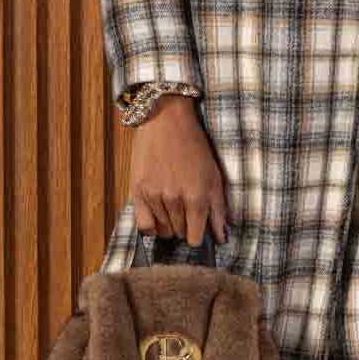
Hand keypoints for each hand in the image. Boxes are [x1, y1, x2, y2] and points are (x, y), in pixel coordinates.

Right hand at [128, 94, 228, 247]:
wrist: (166, 121)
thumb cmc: (194, 146)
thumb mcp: (214, 176)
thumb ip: (219, 209)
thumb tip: (221, 237)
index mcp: (197, 198)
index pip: (195, 238)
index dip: (198, 237)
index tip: (197, 229)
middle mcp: (176, 201)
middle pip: (179, 234)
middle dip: (184, 227)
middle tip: (185, 210)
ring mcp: (155, 197)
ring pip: (162, 230)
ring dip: (168, 224)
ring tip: (172, 206)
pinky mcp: (138, 191)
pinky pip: (142, 225)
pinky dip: (150, 225)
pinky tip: (156, 215)